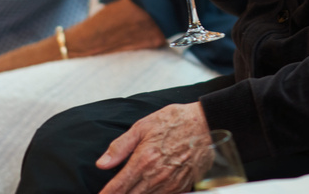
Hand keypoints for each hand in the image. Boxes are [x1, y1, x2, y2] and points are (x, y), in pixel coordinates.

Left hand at [93, 103, 210, 193]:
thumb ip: (120, 146)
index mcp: (143, 161)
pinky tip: (149, 189)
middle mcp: (156, 176)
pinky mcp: (182, 186)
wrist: (206, 123)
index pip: (117, 187)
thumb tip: (102, 163)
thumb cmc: (175, 121)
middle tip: (112, 192)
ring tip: (129, 190)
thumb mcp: (143, 126)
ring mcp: (170, 184)